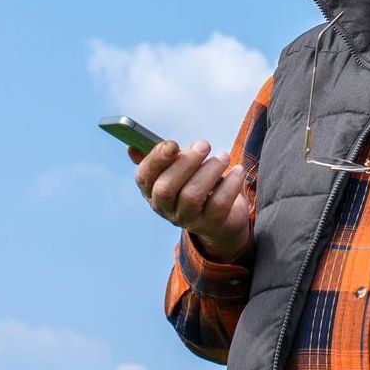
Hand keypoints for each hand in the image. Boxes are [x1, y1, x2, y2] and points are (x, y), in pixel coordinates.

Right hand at [130, 139, 250, 260]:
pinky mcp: (211, 225)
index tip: (172, 144)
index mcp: (152, 191)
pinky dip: (230, 184)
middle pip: (166, 188)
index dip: (156, 160)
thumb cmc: (196, 184)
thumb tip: (132, 147)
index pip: (143, 177)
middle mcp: (165, 208)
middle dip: (185, 163)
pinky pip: (218, 204)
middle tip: (204, 145)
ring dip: (210, 170)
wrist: (222, 219)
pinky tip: (237, 171)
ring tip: (224, 156)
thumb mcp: (178, 170)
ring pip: (192, 195)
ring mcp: (187, 219)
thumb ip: (159, 158)